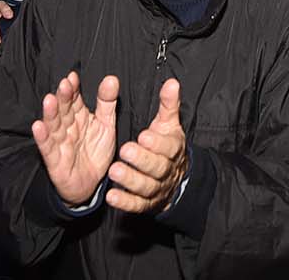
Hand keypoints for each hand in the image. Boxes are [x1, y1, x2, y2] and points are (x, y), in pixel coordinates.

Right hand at [31, 71, 118, 206]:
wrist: (90, 185)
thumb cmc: (95, 152)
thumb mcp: (106, 125)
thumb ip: (107, 102)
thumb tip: (111, 79)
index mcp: (79, 117)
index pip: (74, 99)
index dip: (73, 89)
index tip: (73, 77)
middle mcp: (67, 127)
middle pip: (63, 110)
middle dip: (63, 97)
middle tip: (64, 85)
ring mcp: (59, 143)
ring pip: (53, 126)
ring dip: (50, 113)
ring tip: (49, 100)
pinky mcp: (54, 160)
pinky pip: (48, 148)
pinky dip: (42, 138)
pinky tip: (38, 126)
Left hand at [107, 79, 189, 213]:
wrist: (177, 179)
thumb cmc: (167, 146)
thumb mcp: (169, 124)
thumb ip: (168, 104)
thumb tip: (171, 82)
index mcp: (173, 149)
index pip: (168, 147)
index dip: (156, 143)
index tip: (143, 135)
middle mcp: (167, 170)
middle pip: (157, 167)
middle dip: (141, 160)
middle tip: (124, 151)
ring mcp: (157, 189)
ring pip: (146, 187)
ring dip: (130, 180)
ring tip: (113, 171)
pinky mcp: (147, 204)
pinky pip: (137, 205)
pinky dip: (125, 202)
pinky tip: (111, 197)